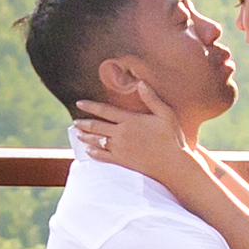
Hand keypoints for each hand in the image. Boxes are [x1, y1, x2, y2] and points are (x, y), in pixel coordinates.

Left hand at [71, 82, 204, 180]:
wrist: (173, 165)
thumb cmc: (172, 138)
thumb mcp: (166, 114)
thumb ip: (152, 98)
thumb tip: (141, 83)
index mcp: (130, 120)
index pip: (105, 111)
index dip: (90, 106)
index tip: (78, 103)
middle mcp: (122, 134)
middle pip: (97, 127)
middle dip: (84, 123)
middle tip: (75, 121)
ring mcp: (121, 149)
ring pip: (97, 141)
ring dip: (85, 137)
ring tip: (77, 134)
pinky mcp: (122, 162)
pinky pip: (103, 157)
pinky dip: (94, 153)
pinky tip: (88, 151)